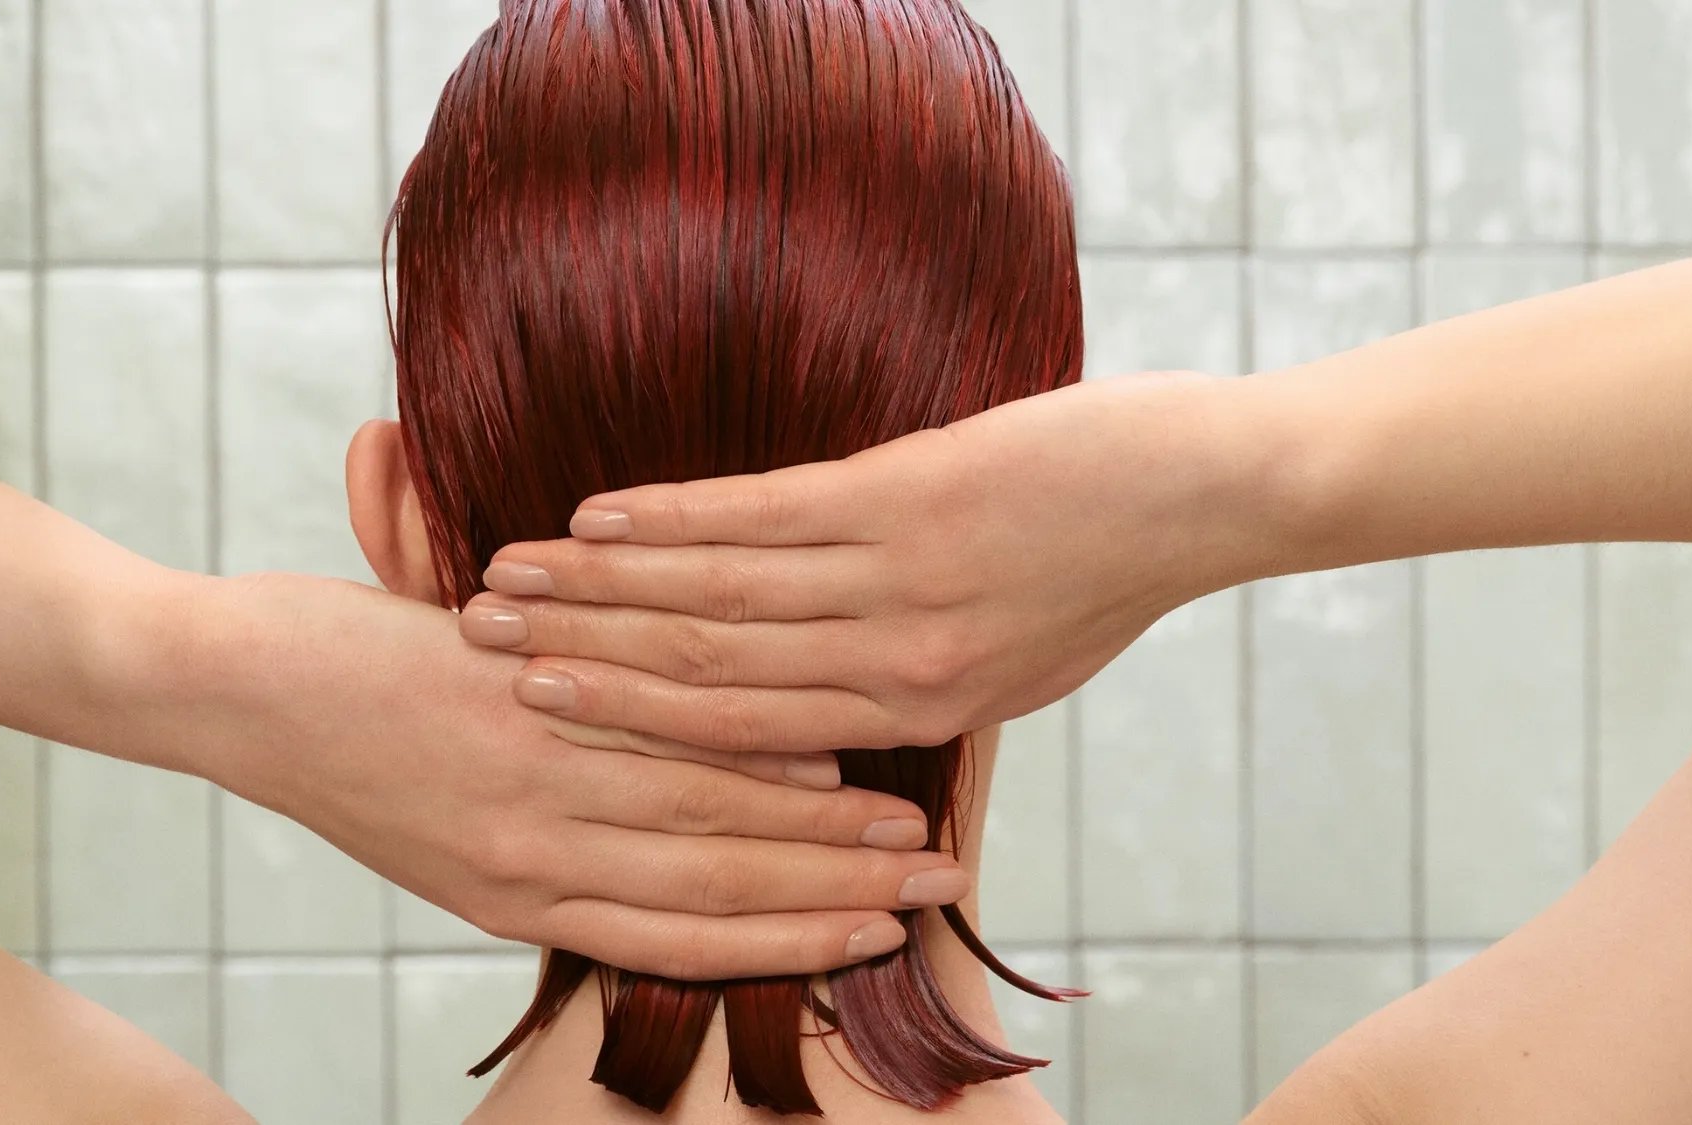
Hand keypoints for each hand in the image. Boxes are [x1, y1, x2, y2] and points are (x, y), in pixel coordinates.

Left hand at [132, 571, 960, 979]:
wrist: (227, 691)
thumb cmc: (347, 743)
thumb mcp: (455, 816)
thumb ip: (557, 820)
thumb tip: (654, 816)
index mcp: (519, 901)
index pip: (683, 942)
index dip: (789, 945)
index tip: (878, 943)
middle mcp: (530, 871)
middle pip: (715, 896)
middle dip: (836, 904)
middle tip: (936, 898)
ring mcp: (522, 800)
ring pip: (704, 834)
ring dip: (821, 845)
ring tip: (909, 837)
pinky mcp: (509, 724)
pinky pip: (653, 751)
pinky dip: (744, 767)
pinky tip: (821, 768)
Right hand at [457, 373, 1279, 750]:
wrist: (1209, 495)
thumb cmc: (1106, 570)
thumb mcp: (1010, 660)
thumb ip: (911, 680)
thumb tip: (826, 695)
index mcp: (913, 717)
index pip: (741, 736)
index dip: (627, 721)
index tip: (537, 704)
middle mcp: (895, 673)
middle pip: (705, 680)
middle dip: (583, 661)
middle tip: (482, 644)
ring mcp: (903, 589)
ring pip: (719, 605)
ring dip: (603, 591)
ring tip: (512, 575)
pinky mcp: (915, 503)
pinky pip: (767, 520)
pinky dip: (676, 521)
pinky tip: (605, 515)